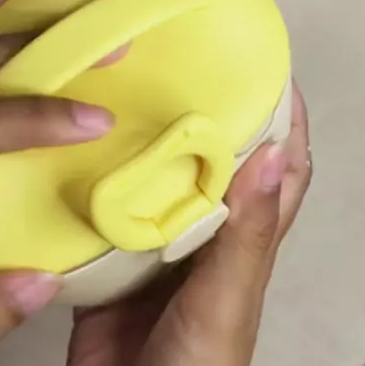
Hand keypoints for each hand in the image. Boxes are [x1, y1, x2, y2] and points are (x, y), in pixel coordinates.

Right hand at [66, 84, 310, 365]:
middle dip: (205, 115)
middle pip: (213, 162)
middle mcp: (206, 234)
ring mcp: (158, 246)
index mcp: (245, 240)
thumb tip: (277, 154)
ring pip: (158, 179)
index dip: (284, 119)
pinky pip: (105, 211)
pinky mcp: (111, 262)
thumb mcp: (228, 301)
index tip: (268, 67)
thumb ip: (249, 234)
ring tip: (129, 93)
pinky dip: (96, 182)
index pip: (280, 168)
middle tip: (181, 64)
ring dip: (148, 142)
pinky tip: (80, 151)